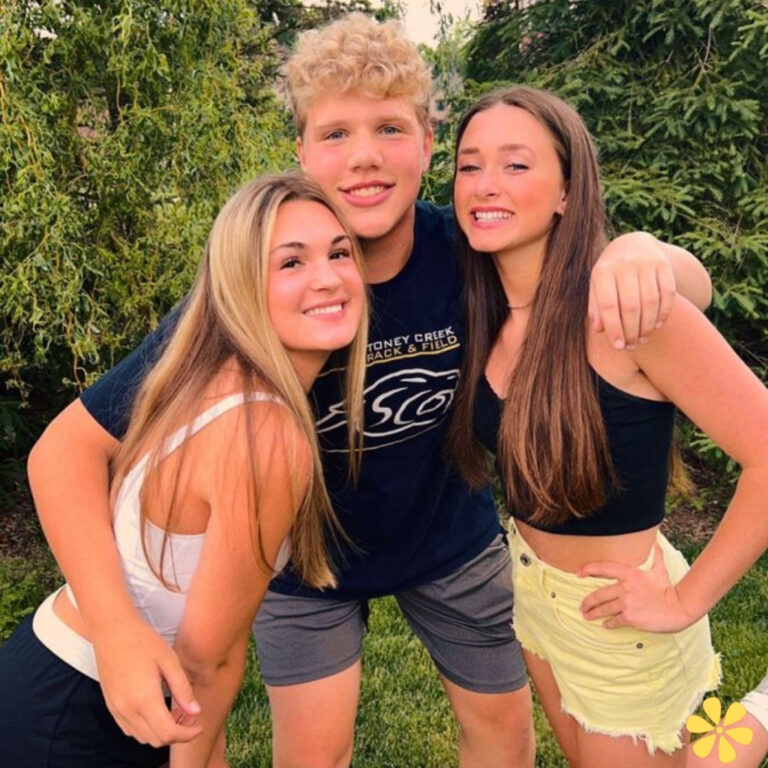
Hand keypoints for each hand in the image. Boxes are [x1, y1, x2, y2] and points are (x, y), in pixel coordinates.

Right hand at [92, 617, 202, 745]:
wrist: (112, 631)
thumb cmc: (144, 641)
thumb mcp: (169, 660)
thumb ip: (183, 689)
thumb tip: (196, 712)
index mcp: (144, 698)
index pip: (168, 733)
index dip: (187, 734)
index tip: (200, 725)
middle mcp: (128, 710)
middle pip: (156, 739)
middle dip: (177, 734)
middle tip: (191, 716)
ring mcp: (117, 710)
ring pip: (143, 738)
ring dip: (162, 733)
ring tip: (176, 713)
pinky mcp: (111, 706)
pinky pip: (130, 730)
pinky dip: (147, 729)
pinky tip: (158, 711)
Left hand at [578, 543, 693, 632]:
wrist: (679, 607)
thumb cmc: (668, 588)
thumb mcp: (659, 569)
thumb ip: (654, 555)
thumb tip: (656, 541)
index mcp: (629, 573)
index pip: (603, 568)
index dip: (588, 569)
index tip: (578, 573)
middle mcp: (625, 588)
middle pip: (599, 594)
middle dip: (588, 601)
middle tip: (582, 605)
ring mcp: (627, 603)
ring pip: (604, 608)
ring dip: (594, 613)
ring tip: (587, 615)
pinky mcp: (631, 618)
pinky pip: (615, 620)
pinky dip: (609, 623)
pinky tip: (605, 624)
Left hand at [589, 232, 675, 349]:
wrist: (632, 244)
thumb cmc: (610, 274)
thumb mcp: (597, 287)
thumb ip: (596, 307)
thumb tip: (600, 330)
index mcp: (603, 271)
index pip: (608, 305)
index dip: (614, 329)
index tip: (618, 347)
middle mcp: (624, 264)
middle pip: (631, 307)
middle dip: (632, 331)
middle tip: (632, 346)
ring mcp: (646, 262)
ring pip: (650, 302)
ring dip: (648, 326)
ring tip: (643, 339)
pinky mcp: (664, 264)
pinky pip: (667, 294)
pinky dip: (663, 313)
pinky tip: (657, 325)